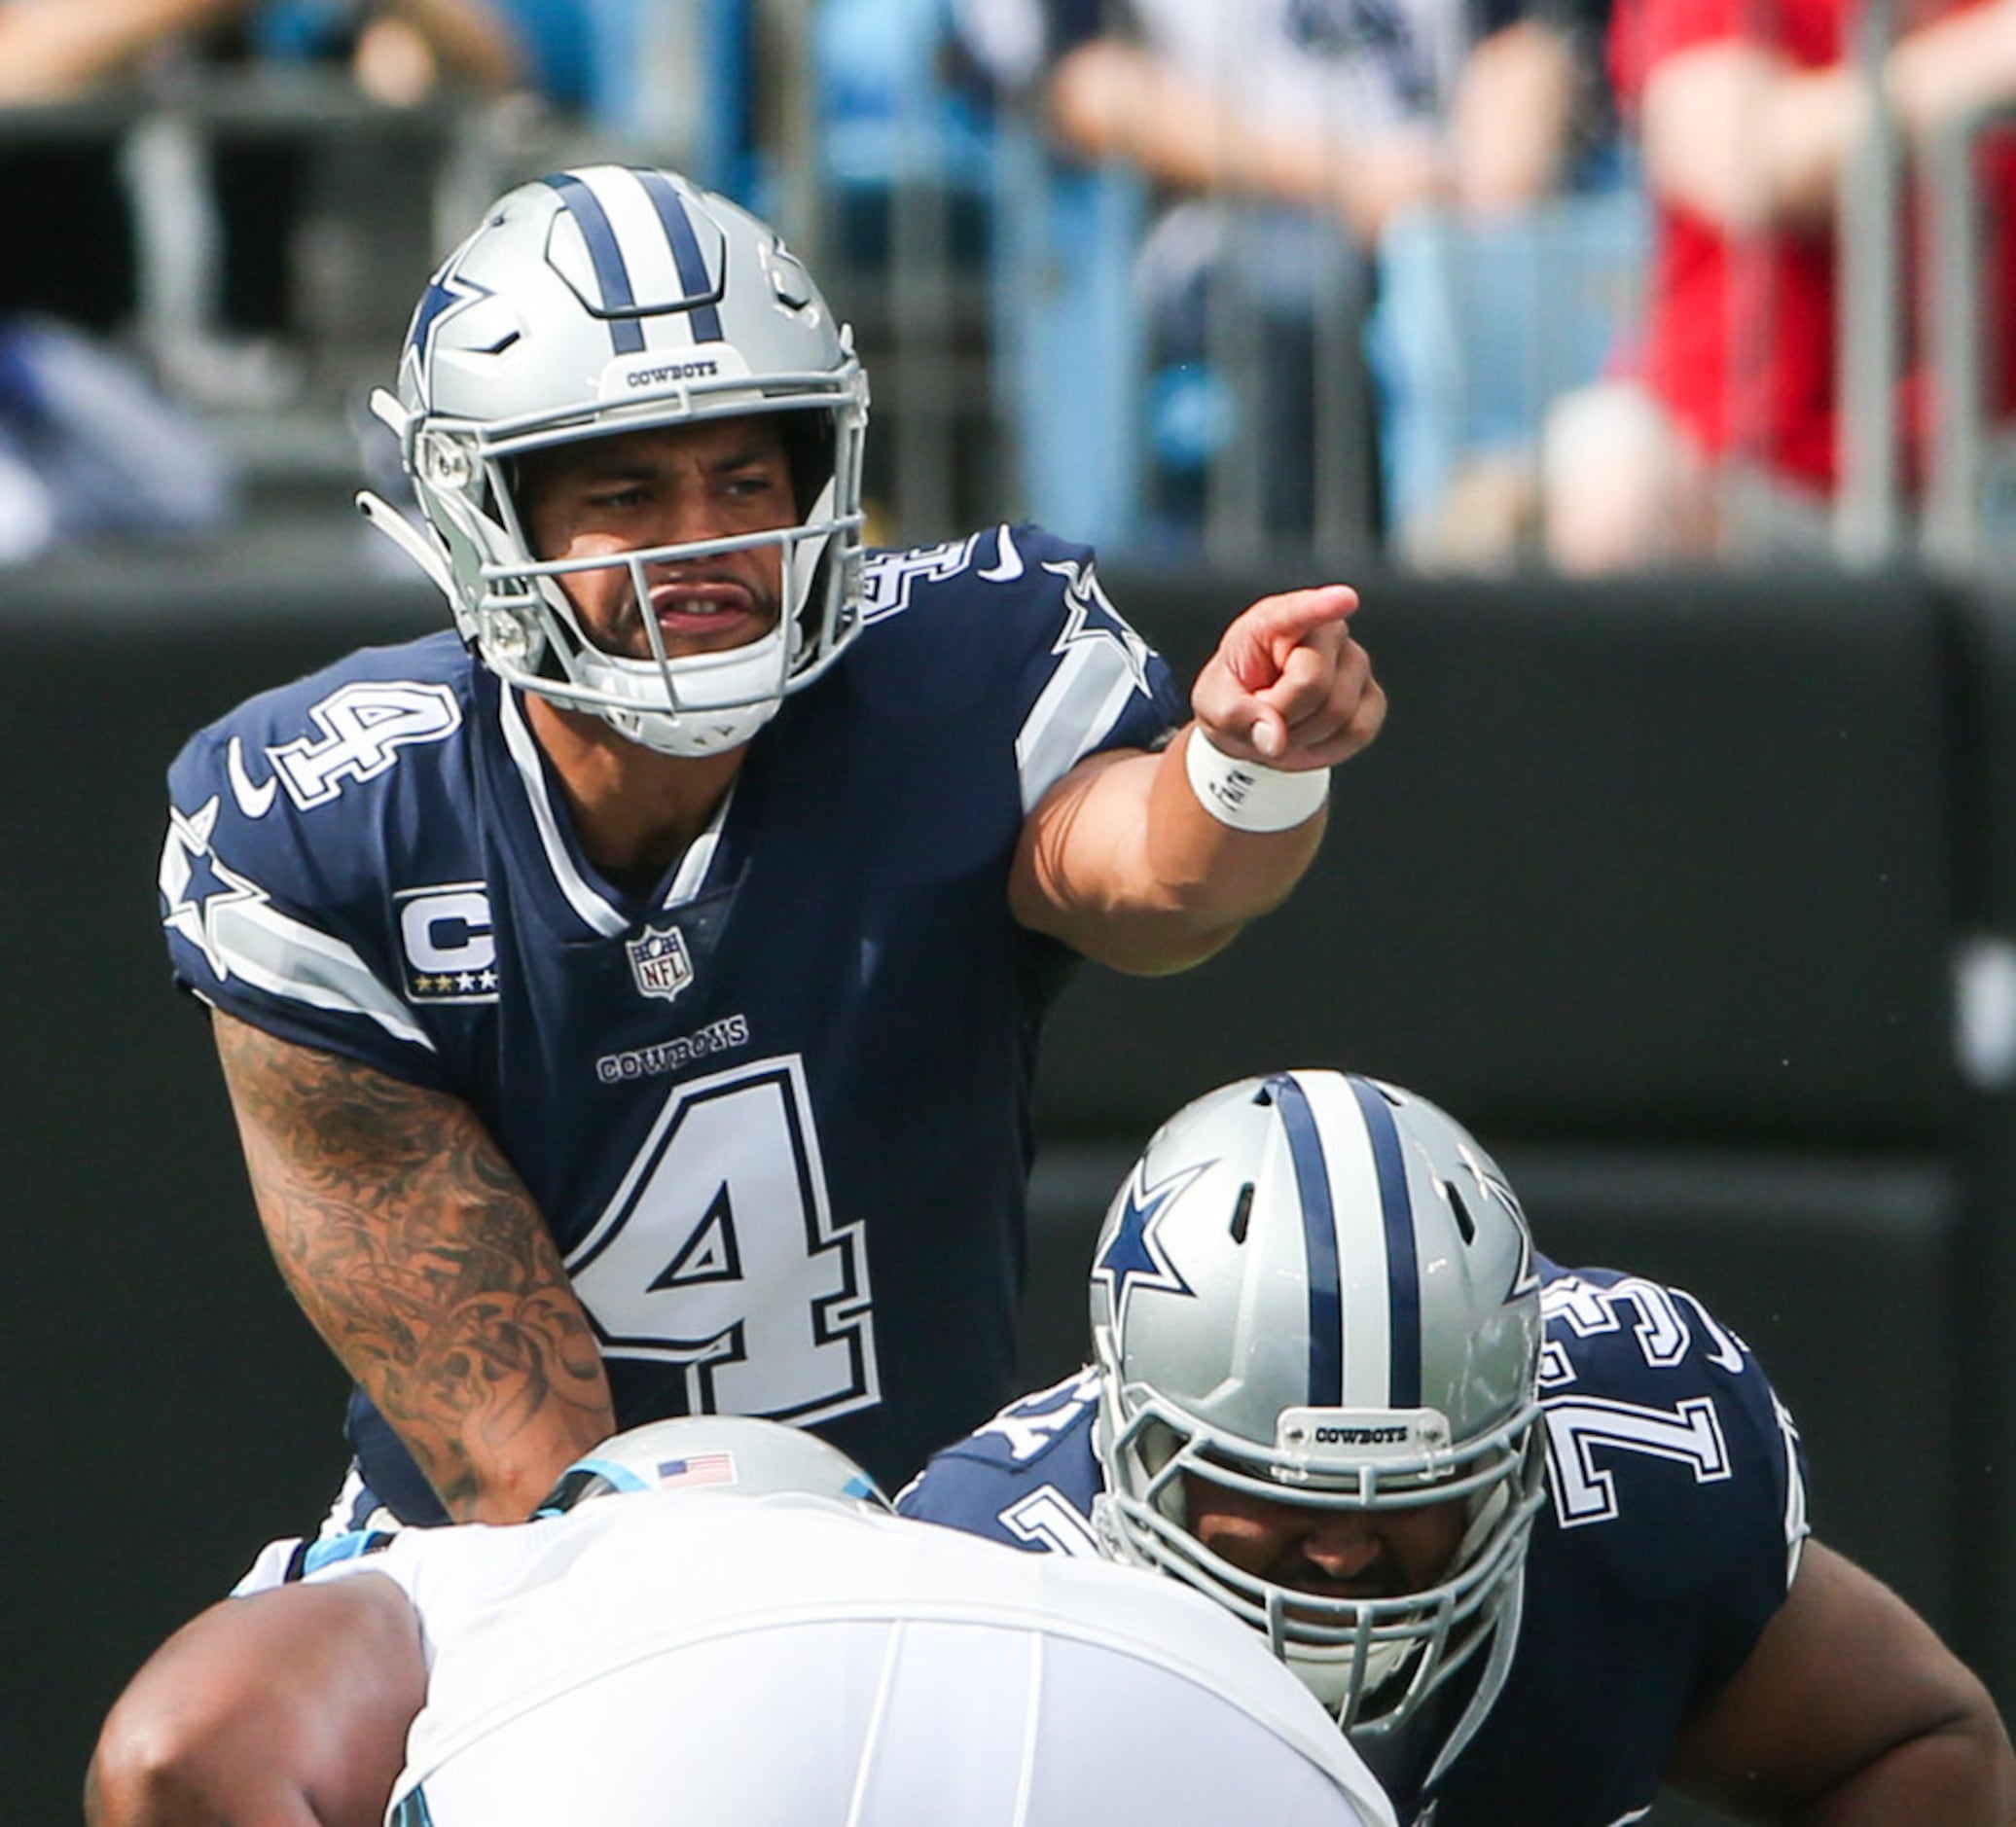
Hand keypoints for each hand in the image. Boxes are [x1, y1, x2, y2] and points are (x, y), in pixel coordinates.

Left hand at [1190, 585, 1384, 766]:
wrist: (1253, 724)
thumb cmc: (1234, 699)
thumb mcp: (1214, 707)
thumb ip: (1236, 717)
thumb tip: (1275, 737)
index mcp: (1275, 620)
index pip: (1298, 612)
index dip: (1323, 606)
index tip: (1345, 599)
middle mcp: (1324, 632)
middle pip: (1312, 682)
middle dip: (1281, 715)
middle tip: (1262, 717)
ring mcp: (1355, 663)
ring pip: (1338, 711)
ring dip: (1301, 736)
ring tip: (1283, 726)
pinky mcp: (1372, 698)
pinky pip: (1357, 731)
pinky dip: (1326, 749)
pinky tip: (1306, 739)